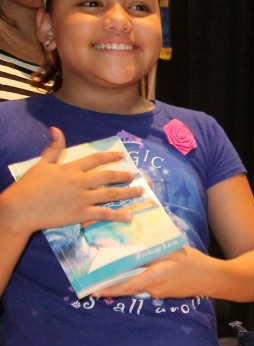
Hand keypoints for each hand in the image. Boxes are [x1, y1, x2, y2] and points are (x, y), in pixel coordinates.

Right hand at [1, 127, 142, 235]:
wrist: (20, 209)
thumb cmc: (29, 186)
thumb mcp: (41, 164)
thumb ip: (53, 148)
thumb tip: (56, 129)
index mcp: (71, 168)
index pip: (95, 159)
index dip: (110, 157)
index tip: (121, 157)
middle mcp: (81, 182)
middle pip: (108, 176)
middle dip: (123, 175)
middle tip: (135, 176)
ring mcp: (83, 198)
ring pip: (111, 194)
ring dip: (128, 192)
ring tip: (140, 191)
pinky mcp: (81, 214)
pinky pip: (104, 214)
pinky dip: (118, 215)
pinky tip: (129, 216)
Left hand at [94, 247, 212, 298]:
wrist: (212, 278)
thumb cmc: (193, 262)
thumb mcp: (172, 252)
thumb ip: (152, 251)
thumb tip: (132, 248)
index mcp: (154, 277)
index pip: (126, 286)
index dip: (109, 290)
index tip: (94, 291)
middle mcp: (154, 288)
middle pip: (130, 287)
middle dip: (115, 284)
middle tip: (98, 282)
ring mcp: (160, 293)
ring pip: (140, 285)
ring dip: (133, 278)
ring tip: (125, 268)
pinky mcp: (166, 294)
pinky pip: (150, 286)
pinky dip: (145, 279)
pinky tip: (151, 270)